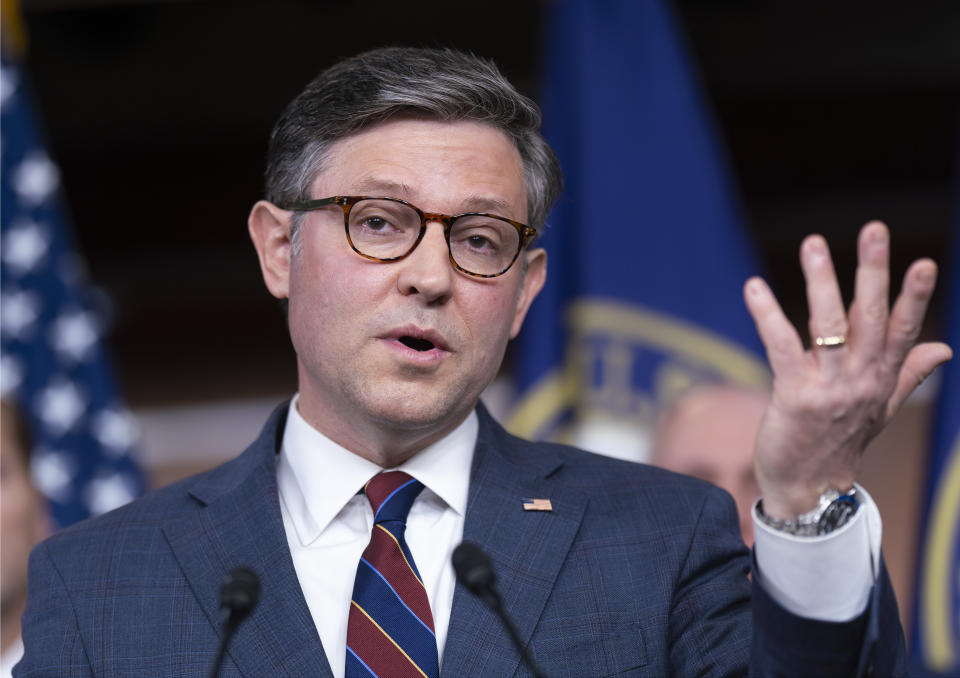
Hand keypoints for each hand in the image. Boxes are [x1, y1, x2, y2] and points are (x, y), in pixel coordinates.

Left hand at [744, 221, 952, 518]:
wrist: (809, 492)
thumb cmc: (840, 443)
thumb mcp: (880, 408)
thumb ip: (908, 373)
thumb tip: (945, 348)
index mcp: (880, 376)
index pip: (903, 329)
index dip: (914, 296)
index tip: (925, 262)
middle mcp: (860, 378)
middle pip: (870, 317)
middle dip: (873, 272)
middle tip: (874, 230)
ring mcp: (829, 387)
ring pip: (829, 326)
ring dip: (822, 282)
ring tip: (814, 244)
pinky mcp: (795, 396)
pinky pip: (781, 347)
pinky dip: (767, 315)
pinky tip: (754, 286)